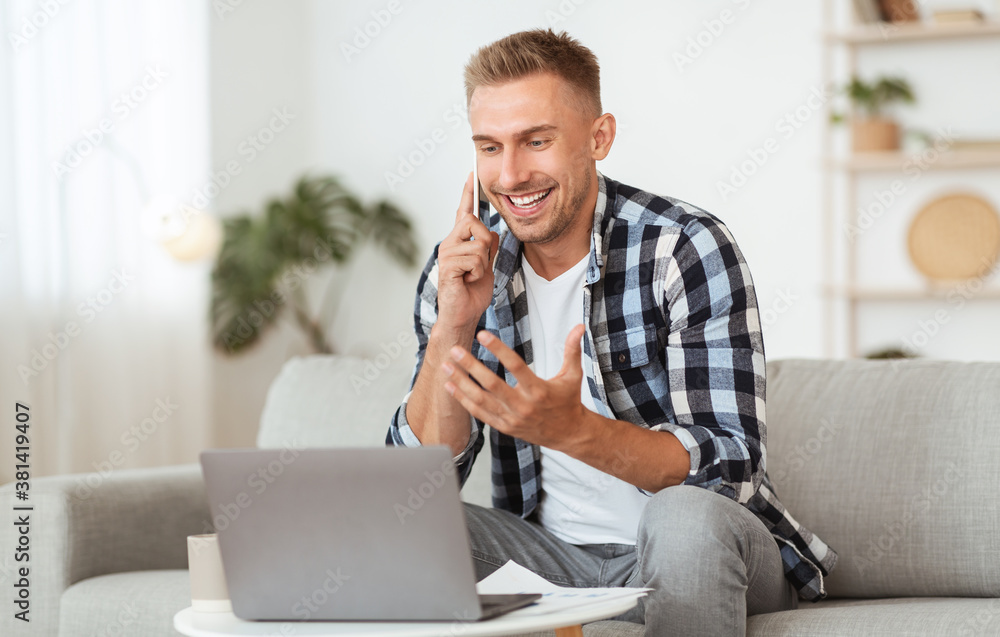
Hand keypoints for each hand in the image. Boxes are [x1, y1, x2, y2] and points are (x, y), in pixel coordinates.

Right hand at [435, 174, 500, 334]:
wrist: (463, 314)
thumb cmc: (472, 293)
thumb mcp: (486, 266)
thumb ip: (488, 248)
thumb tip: (493, 232)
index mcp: (458, 241)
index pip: (463, 212)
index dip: (468, 193)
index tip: (471, 173)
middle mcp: (449, 243)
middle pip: (474, 223)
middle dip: (486, 244)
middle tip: (480, 264)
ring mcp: (446, 253)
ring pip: (479, 245)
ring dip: (483, 265)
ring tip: (472, 277)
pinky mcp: (447, 266)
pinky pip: (474, 260)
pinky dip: (478, 274)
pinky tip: (468, 282)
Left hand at [440, 324, 589, 451]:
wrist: (568, 434)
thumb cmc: (569, 401)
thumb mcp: (573, 375)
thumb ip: (572, 350)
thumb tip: (579, 326)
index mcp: (539, 391)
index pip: (516, 366)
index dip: (498, 349)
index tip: (483, 334)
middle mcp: (523, 406)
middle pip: (492, 385)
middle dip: (471, 367)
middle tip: (456, 350)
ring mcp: (511, 419)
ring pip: (481, 400)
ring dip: (461, 383)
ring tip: (446, 366)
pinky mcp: (504, 427)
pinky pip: (480, 413)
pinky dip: (463, 400)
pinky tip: (450, 385)